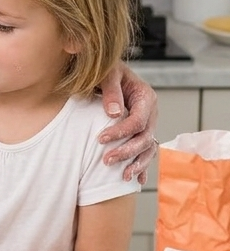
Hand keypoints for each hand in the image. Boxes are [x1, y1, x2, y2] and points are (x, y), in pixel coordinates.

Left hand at [98, 62, 157, 183]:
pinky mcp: (140, 131)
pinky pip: (145, 151)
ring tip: (122, 176)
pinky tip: (136, 180)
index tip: (100, 139)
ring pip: (148, 148)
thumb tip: (114, 114)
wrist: (105, 70)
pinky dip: (141, 165)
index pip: (138, 121)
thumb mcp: (107, 74)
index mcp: (146, 97)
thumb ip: (111, 91)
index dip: (121, 132)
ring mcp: (147, 123)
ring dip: (136, 163)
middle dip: (127, 151)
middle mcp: (150, 112)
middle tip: (106, 161)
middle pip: (144, 137)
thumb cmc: (105, 70)